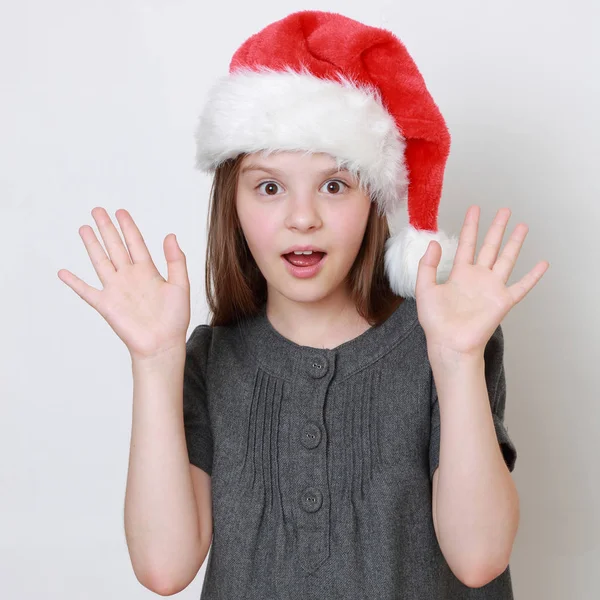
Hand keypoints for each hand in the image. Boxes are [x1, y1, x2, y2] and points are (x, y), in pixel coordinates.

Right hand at [58, 207, 190, 361]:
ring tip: (84, 228)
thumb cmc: (175, 319)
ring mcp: (116, 290)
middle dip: (107, 228)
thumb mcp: (180, 286)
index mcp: (148, 271)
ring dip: (92, 245)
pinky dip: (74, 282)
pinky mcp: (106, 305)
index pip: (135, 243)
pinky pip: (86, 291)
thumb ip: (176, 261)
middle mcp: (130, 277)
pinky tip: (63, 272)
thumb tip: (170, 235)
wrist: (162, 344)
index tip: (121, 211)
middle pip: (115, 247)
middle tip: (97, 210)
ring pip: (100, 261)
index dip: (128, 227)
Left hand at [415, 205, 548, 361]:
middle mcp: (477, 277)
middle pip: (490, 247)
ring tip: (522, 226)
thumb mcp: (424, 289)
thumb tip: (433, 243)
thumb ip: (427, 265)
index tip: (474, 209)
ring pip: (506, 259)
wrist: (449, 342)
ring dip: (515, 243)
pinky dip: (533, 276)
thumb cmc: (435, 321)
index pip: (466, 244)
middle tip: (504, 210)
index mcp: (459, 274)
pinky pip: (521, 286)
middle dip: (497, 228)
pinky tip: (542, 264)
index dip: (470, 226)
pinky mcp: (503, 301)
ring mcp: (491, 288)